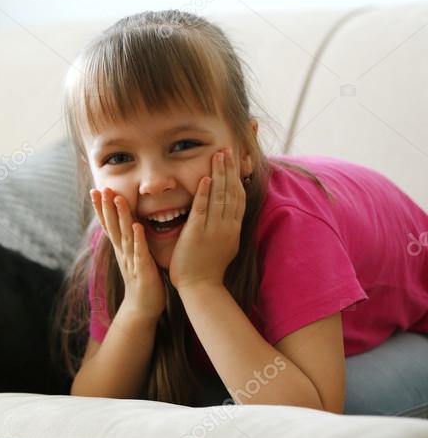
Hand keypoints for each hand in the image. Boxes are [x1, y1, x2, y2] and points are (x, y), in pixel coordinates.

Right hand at [90, 187, 166, 320]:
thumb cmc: (140, 280)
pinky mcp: (142, 269)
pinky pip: (139, 251)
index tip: (95, 190)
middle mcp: (122, 251)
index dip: (101, 208)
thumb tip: (127, 224)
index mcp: (120, 247)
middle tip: (100, 188)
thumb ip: (129, 241)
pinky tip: (137, 226)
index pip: (108, 224)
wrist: (142, 307)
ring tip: (117, 199)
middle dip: (105, 207)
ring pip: (124, 234)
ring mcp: (131, 260)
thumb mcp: (132, 256)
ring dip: (121, 216)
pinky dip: (137, 239)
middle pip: (112, 226)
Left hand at [169, 147, 245, 290]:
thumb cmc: (208, 268)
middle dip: (230, 169)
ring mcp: (214, 230)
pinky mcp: (198, 234)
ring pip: (220, 197)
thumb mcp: (224, 245)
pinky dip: (204, 194)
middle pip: (232, 192)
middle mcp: (227, 226)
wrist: (201, 288)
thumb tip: (229, 215)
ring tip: (219, 155)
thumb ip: (226, 228)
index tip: (237, 159)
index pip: (239, 196)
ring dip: (220, 174)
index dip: (238, 177)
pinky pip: (202, 210)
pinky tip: (205, 178)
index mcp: (233, 228)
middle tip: (228, 149)